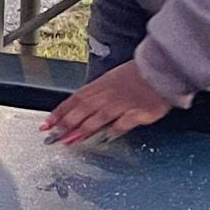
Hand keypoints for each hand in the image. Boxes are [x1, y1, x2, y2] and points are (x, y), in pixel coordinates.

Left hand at [40, 59, 171, 144]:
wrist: (163, 68)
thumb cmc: (139, 75)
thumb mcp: (113, 79)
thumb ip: (98, 94)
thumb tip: (82, 109)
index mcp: (101, 85)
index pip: (74, 100)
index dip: (59, 113)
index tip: (46, 124)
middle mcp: (109, 95)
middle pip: (82, 111)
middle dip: (65, 125)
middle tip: (52, 137)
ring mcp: (124, 104)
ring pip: (98, 118)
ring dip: (82, 130)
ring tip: (70, 140)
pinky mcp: (139, 112)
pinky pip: (123, 124)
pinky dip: (113, 131)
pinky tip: (105, 139)